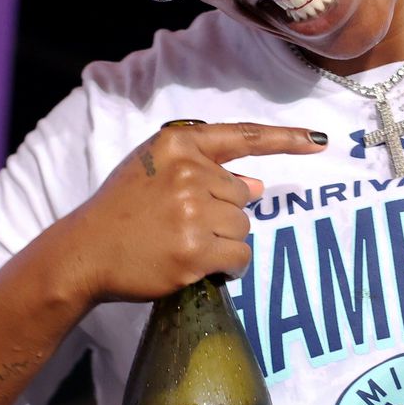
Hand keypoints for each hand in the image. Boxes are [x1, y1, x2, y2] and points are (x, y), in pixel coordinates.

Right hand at [60, 122, 326, 304]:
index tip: (319, 141)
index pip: (243, 137)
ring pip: (243, 229)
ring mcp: (192, 211)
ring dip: (223, 243)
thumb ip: (205, 171)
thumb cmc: (121, 210)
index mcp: (178, 144)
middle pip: (243, 196)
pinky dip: (228, 267)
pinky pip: (239, 258)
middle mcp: (188, 172)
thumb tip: (257, 186)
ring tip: (181, 244)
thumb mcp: (155, 171)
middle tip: (181, 225)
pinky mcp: (196, 250)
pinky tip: (197, 266)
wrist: (84, 252)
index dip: (286, 139)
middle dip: (222, 214)